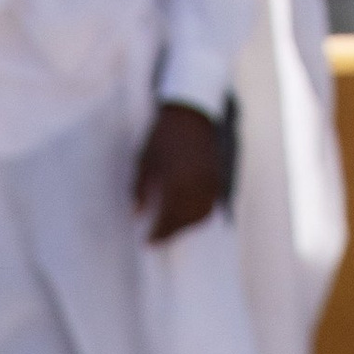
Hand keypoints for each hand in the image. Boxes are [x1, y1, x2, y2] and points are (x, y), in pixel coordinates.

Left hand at [133, 101, 230, 243]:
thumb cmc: (163, 134)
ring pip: (200, 215)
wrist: (191, 111)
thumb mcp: (145, 160)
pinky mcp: (217, 176)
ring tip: (171, 229)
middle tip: (157, 239)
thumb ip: (140, 189)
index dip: (158, 233)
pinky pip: (210, 204)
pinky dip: (199, 215)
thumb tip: (136, 214)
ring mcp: (210, 181)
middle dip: (171, 233)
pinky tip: (187, 215)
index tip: (148, 242)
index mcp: (177, 182)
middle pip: (185, 220)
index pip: (168, 218)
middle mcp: (197, 185)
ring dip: (186, 226)